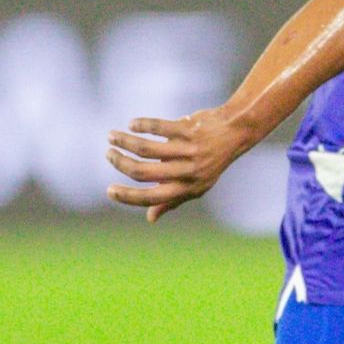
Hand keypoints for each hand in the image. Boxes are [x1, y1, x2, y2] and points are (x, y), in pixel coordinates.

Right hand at [105, 106, 258, 222]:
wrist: (235, 132)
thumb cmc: (211, 162)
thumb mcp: (196, 185)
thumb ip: (172, 200)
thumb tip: (150, 218)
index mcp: (188, 188)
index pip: (152, 198)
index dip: (128, 197)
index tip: (110, 191)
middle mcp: (189, 171)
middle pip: (144, 172)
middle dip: (120, 163)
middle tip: (108, 154)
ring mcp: (189, 150)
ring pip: (147, 148)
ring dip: (124, 141)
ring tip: (112, 136)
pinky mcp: (189, 129)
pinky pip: (159, 127)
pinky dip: (141, 125)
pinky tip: (132, 124)